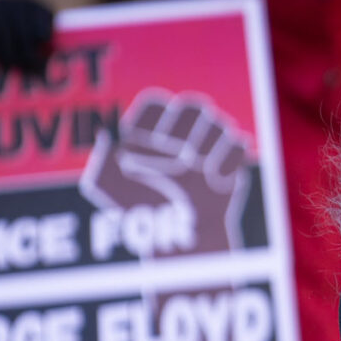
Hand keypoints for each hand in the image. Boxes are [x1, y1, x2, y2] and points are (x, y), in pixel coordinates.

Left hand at [81, 91, 253, 253]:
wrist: (174, 236)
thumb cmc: (139, 207)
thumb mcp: (108, 182)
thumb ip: (102, 156)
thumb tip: (107, 133)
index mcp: (155, 126)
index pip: (155, 104)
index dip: (147, 121)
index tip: (134, 145)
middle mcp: (186, 129)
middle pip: (191, 106)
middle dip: (180, 130)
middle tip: (170, 157)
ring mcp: (212, 144)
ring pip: (217, 124)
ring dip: (204, 144)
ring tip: (192, 167)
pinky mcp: (232, 163)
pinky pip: (238, 145)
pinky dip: (227, 160)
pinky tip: (213, 179)